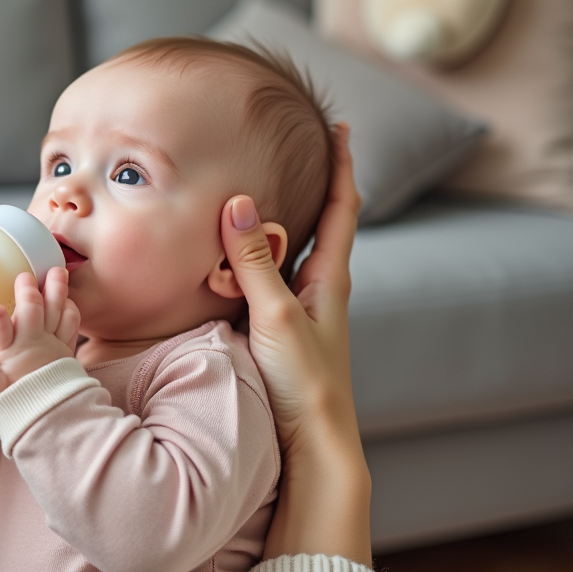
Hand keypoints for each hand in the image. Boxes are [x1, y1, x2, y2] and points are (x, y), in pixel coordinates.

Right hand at [0, 268, 78, 399]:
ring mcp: (52, 344)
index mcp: (7, 354)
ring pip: (56, 311)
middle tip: (24, 276)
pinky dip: (70, 307)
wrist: (49, 413)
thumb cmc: (16, 396)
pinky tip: (66, 296)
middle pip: (31, 312)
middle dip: (27, 293)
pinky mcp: (66, 345)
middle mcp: (31, 345)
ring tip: (58, 271)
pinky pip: (72, 323)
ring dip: (56, 291)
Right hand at [220, 123, 372, 565]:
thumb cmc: (306, 382)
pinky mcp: (279, 332)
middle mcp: (321, 290)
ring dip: (277, 220)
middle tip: (295, 147)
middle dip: (311, 183)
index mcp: (331, 278)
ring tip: (256, 190)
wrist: (316, 446)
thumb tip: (235, 201)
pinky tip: (231, 259)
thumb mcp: (276, 315)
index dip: (341, 163)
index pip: (342, 206)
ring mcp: (301, 311)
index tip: (337, 125)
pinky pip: (268, 280)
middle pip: (321, 223)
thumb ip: (253, 261)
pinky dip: (254, 258)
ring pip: (291, 252)